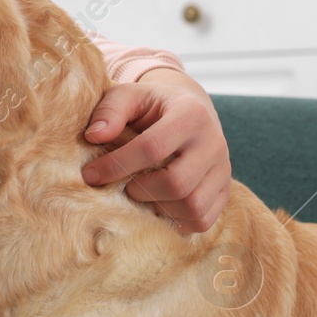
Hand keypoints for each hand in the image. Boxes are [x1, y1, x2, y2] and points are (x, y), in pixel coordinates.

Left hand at [80, 68, 230, 233]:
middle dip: (140, 191)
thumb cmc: (151, 106)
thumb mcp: (128, 96)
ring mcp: (223, 169)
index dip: (117, 165)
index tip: (91, 174)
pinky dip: (176, 221)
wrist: (190, 111)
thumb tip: (94, 136)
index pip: (152, 147)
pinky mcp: (225, 190)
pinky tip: (157, 206)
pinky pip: (203, 219)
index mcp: (190, 114)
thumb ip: (109, 111)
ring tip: (141, 195)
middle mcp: (214, 142)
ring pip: (193, 206)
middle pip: (177, 183)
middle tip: (123, 187)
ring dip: (158, 208)